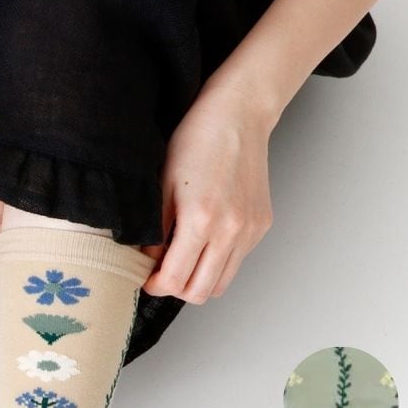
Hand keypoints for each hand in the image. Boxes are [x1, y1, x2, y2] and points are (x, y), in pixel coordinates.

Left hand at [142, 79, 275, 303]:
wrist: (239, 115)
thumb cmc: (196, 141)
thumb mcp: (162, 185)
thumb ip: (154, 232)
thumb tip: (148, 263)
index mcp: (201, 221)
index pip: (175, 281)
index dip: (155, 285)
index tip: (146, 278)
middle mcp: (231, 231)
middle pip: (200, 292)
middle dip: (176, 289)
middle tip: (162, 273)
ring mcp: (250, 231)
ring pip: (220, 284)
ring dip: (198, 281)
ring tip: (183, 259)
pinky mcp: (261, 227)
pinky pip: (235, 263)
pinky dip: (216, 263)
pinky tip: (205, 241)